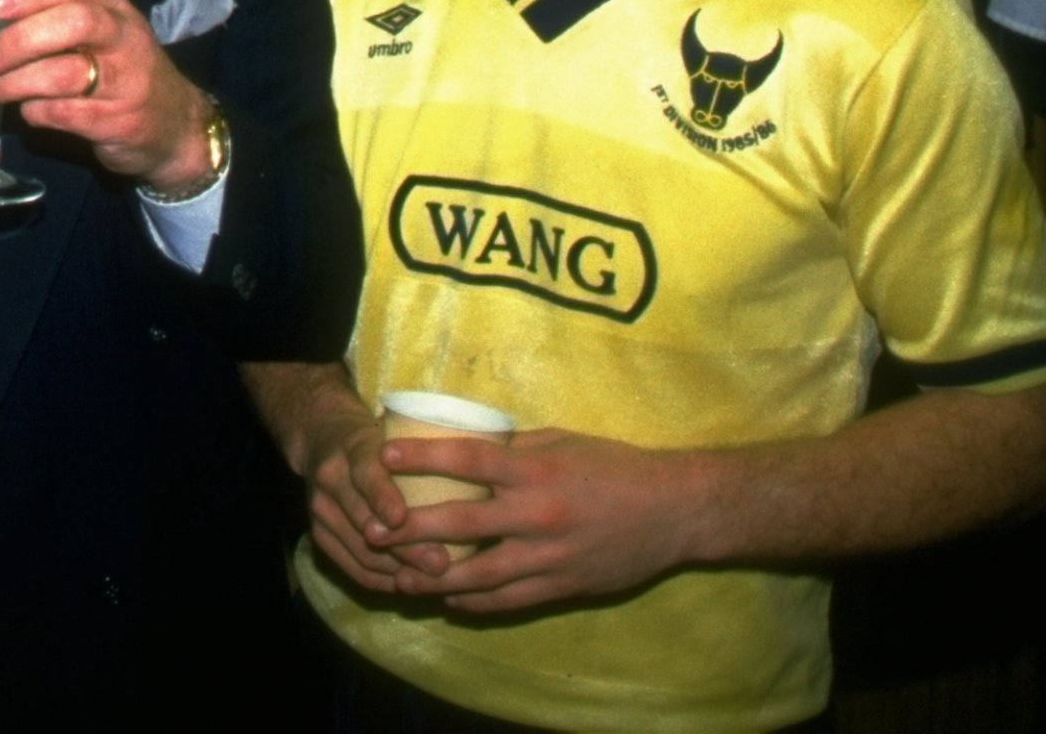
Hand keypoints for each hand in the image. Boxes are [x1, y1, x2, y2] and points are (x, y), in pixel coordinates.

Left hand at [0, 0, 213, 189]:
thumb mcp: (104, 35)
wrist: (175, 127)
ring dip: (15, 83)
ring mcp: (124, 80)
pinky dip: (34, 111)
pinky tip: (26, 110)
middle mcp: (124, 38)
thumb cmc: (124, 71)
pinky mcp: (117, 120)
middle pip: (75, 22)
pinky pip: (63, 113)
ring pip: (64, 74)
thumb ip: (55, 22)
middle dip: (22, 38)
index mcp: (115, 8)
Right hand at [291, 402, 424, 595]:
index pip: (365, 473)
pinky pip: (352, 568)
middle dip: (404, 546)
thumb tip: (481, 485)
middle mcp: (330, 478)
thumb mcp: (397, 433)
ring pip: (360, 551)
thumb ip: (427, 454)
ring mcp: (320, 510)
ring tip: (435, 580)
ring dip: (398, 569)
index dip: (382, 497)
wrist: (324, 440)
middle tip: (441, 562)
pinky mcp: (319, 535)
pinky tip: (411, 584)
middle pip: (364, 521)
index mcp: (353, 447)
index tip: (403, 518)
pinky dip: (383, 580)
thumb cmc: (379, 437)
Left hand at [378, 428, 712, 614]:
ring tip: (399, 579)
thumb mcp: (562, 442)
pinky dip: (474, 603)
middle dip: (409, 530)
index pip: (466, 459)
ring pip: (477, 576)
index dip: (422, 458)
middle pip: (458, 525)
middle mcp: (536, 514)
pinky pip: (507, 602)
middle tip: (372, 531)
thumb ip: (514, 448)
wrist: (673, 511)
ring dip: (433, 579)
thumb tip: (469, 443)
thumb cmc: (615, 467)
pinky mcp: (561, 587)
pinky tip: (450, 600)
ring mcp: (548, 556)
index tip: (383, 455)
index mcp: (535, 470)